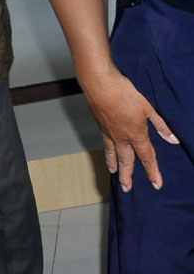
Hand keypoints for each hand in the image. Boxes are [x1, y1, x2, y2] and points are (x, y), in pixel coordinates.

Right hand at [80, 67, 179, 191]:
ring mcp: (109, 133)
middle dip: (128, 176)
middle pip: (126, 161)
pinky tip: (108, 153)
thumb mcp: (148, 108)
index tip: (156, 184)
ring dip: (115, 166)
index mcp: (136, 134)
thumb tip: (173, 139)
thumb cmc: (125, 93)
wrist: (100, 85)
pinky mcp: (101, 126)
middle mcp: (121, 138)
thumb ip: (161, 125)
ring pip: (112, 154)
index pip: (147, 157)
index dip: (153, 172)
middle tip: (127, 188)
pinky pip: (106, 144)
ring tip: (115, 174)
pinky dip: (107, 153)